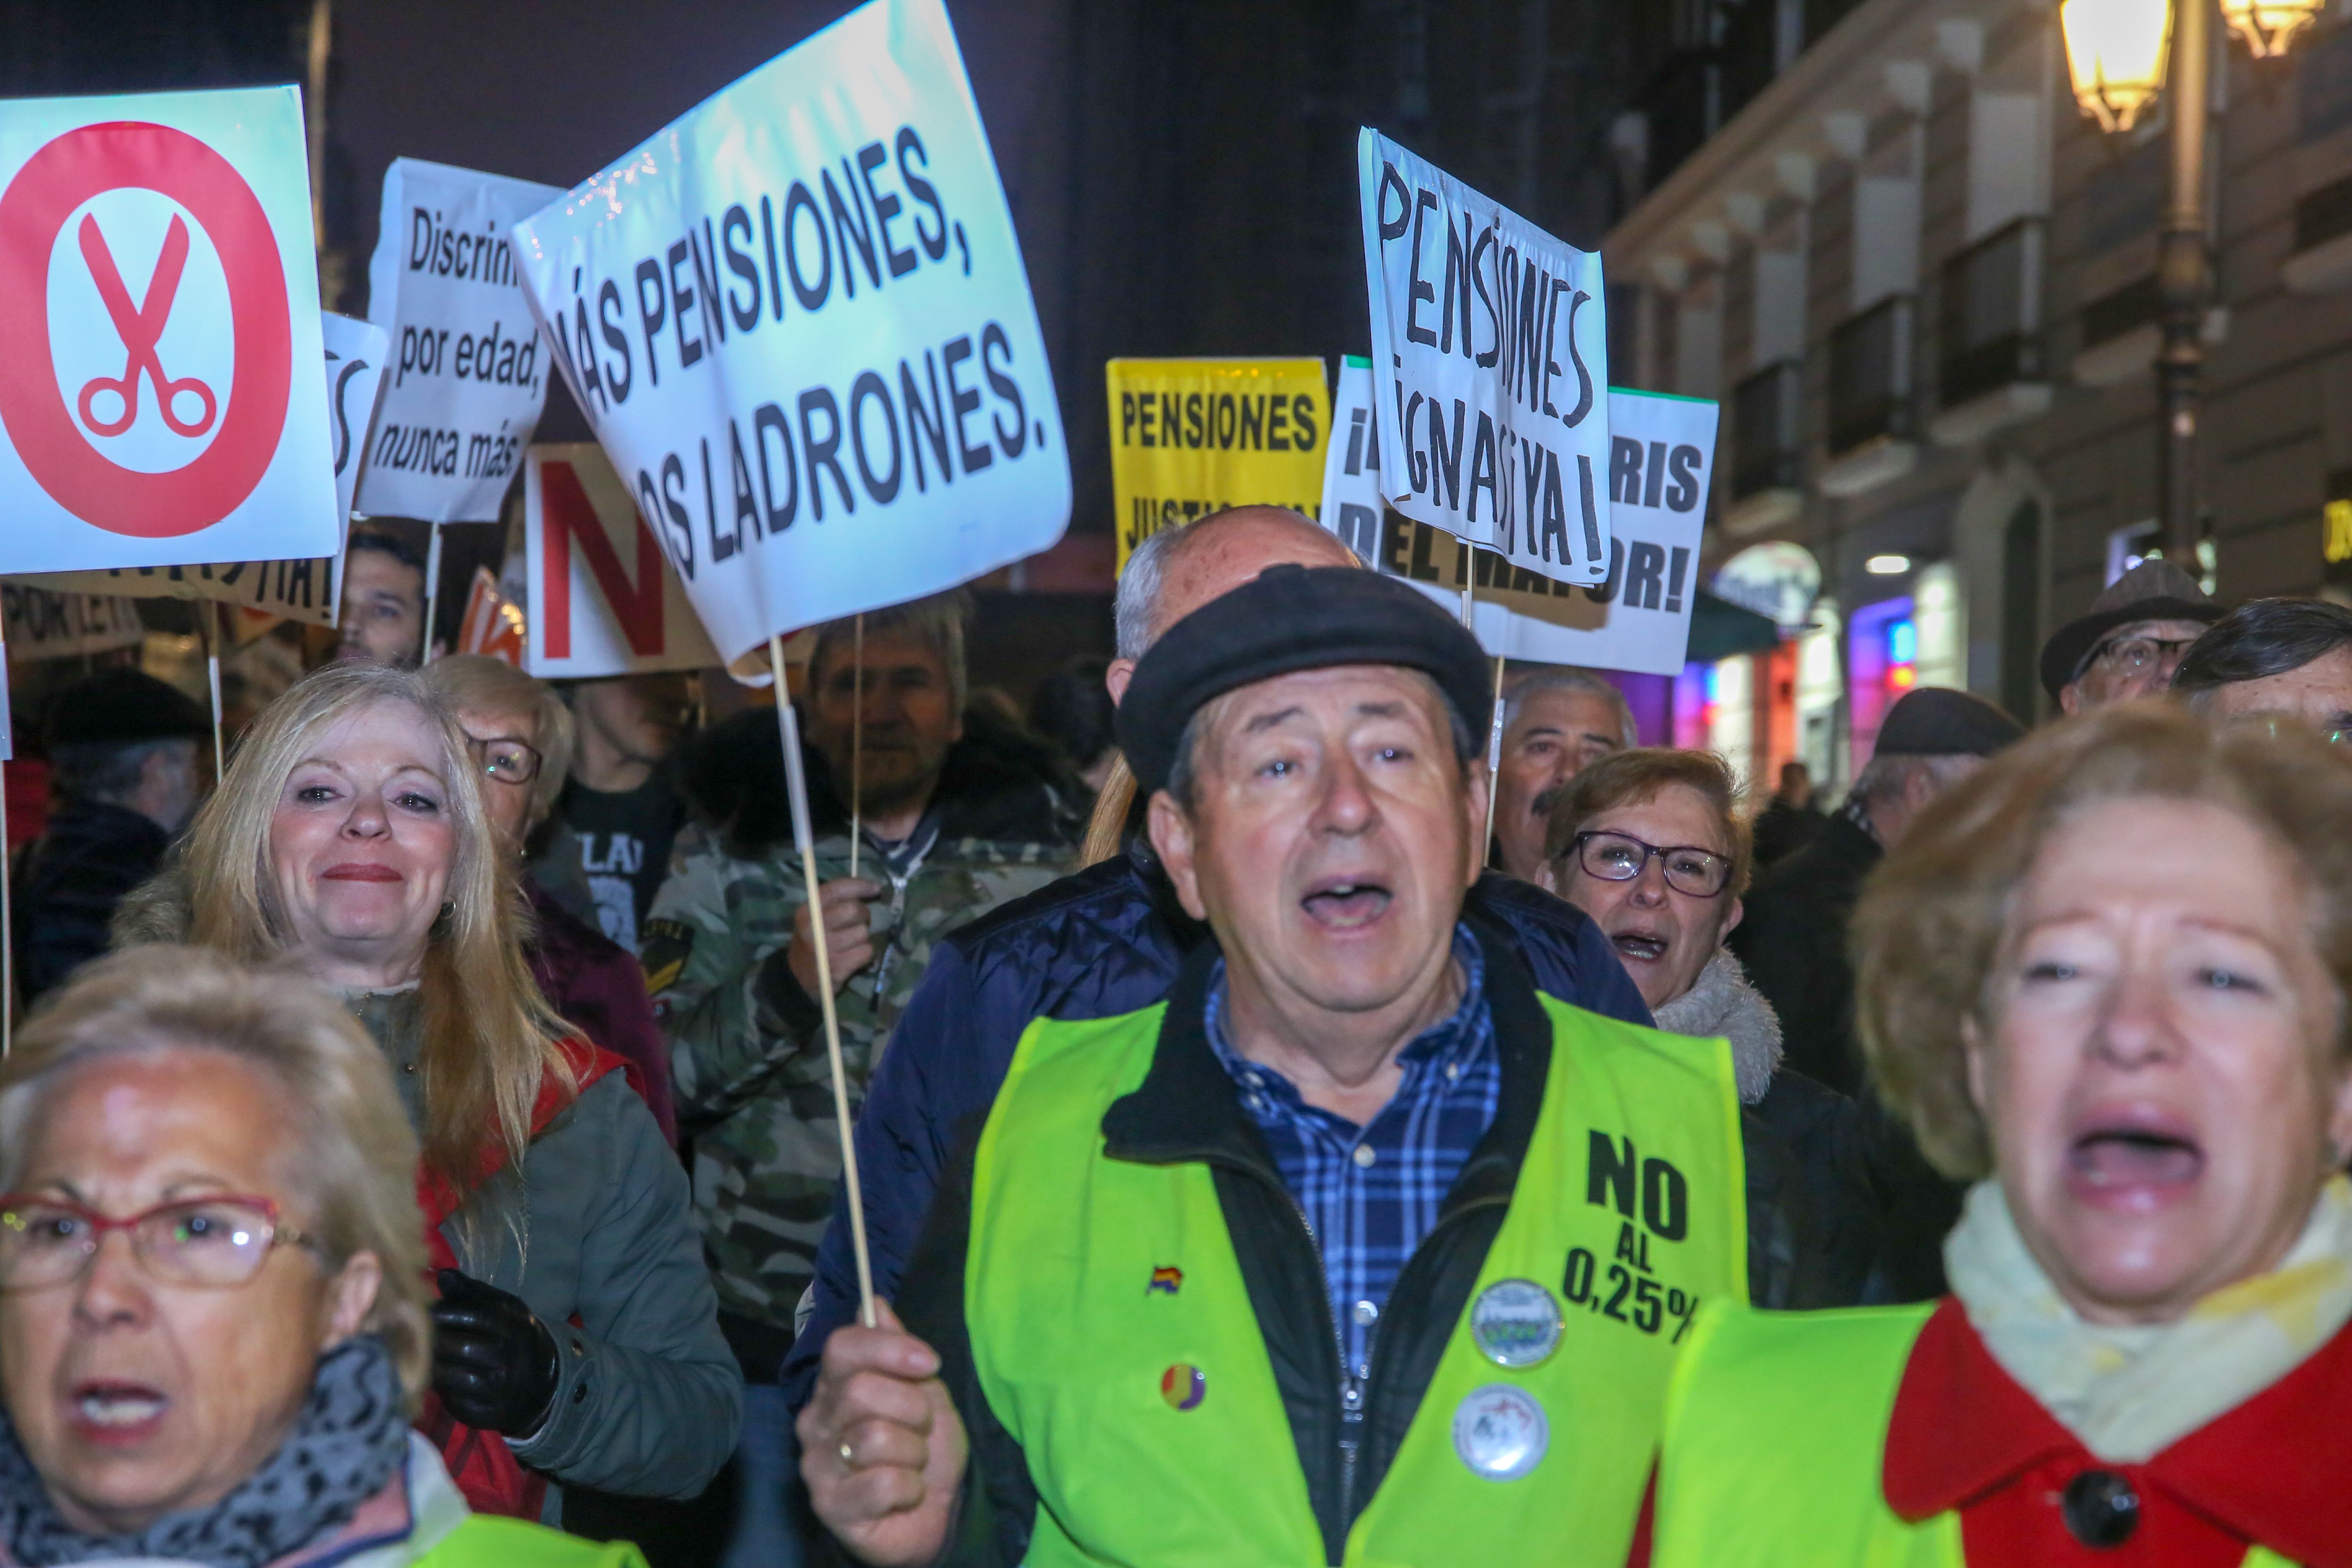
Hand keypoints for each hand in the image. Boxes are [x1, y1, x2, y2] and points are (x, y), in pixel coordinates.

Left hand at [432, 1269, 559, 1437]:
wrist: (539, 1382)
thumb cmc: (511, 1336)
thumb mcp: (501, 1309)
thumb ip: (472, 1292)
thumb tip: (442, 1274)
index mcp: (514, 1326)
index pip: (474, 1316)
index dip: (445, 1313)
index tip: (425, 1311)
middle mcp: (510, 1358)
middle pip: (461, 1347)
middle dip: (433, 1341)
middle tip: (412, 1336)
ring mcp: (501, 1389)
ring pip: (455, 1377)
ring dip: (432, 1367)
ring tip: (419, 1359)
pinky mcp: (489, 1414)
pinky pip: (456, 1403)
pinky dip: (442, 1392)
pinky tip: (433, 1381)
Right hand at [789, 878, 880, 997]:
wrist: (799, 977)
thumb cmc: (813, 941)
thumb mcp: (814, 918)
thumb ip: (835, 903)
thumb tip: (871, 888)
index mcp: (808, 911)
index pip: (837, 890)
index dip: (859, 885)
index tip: (876, 888)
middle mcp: (814, 928)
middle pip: (854, 910)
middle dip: (864, 914)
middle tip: (861, 921)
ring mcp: (826, 948)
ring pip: (863, 932)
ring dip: (863, 937)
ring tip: (851, 943)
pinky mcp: (838, 966)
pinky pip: (867, 951)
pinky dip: (865, 953)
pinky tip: (853, 956)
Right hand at [799, 1300, 965, 1566]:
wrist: (937, 1512)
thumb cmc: (926, 1447)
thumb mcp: (925, 1392)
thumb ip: (897, 1348)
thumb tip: (874, 1301)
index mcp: (836, 1384)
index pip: (843, 1346)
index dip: (889, 1348)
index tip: (929, 1362)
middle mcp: (816, 1419)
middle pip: (861, 1389)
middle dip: (912, 1408)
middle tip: (921, 1429)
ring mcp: (817, 1464)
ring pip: (874, 1437)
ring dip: (913, 1452)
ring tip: (912, 1464)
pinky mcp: (829, 1505)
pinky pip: (882, 1484)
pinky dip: (909, 1488)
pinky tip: (905, 1494)